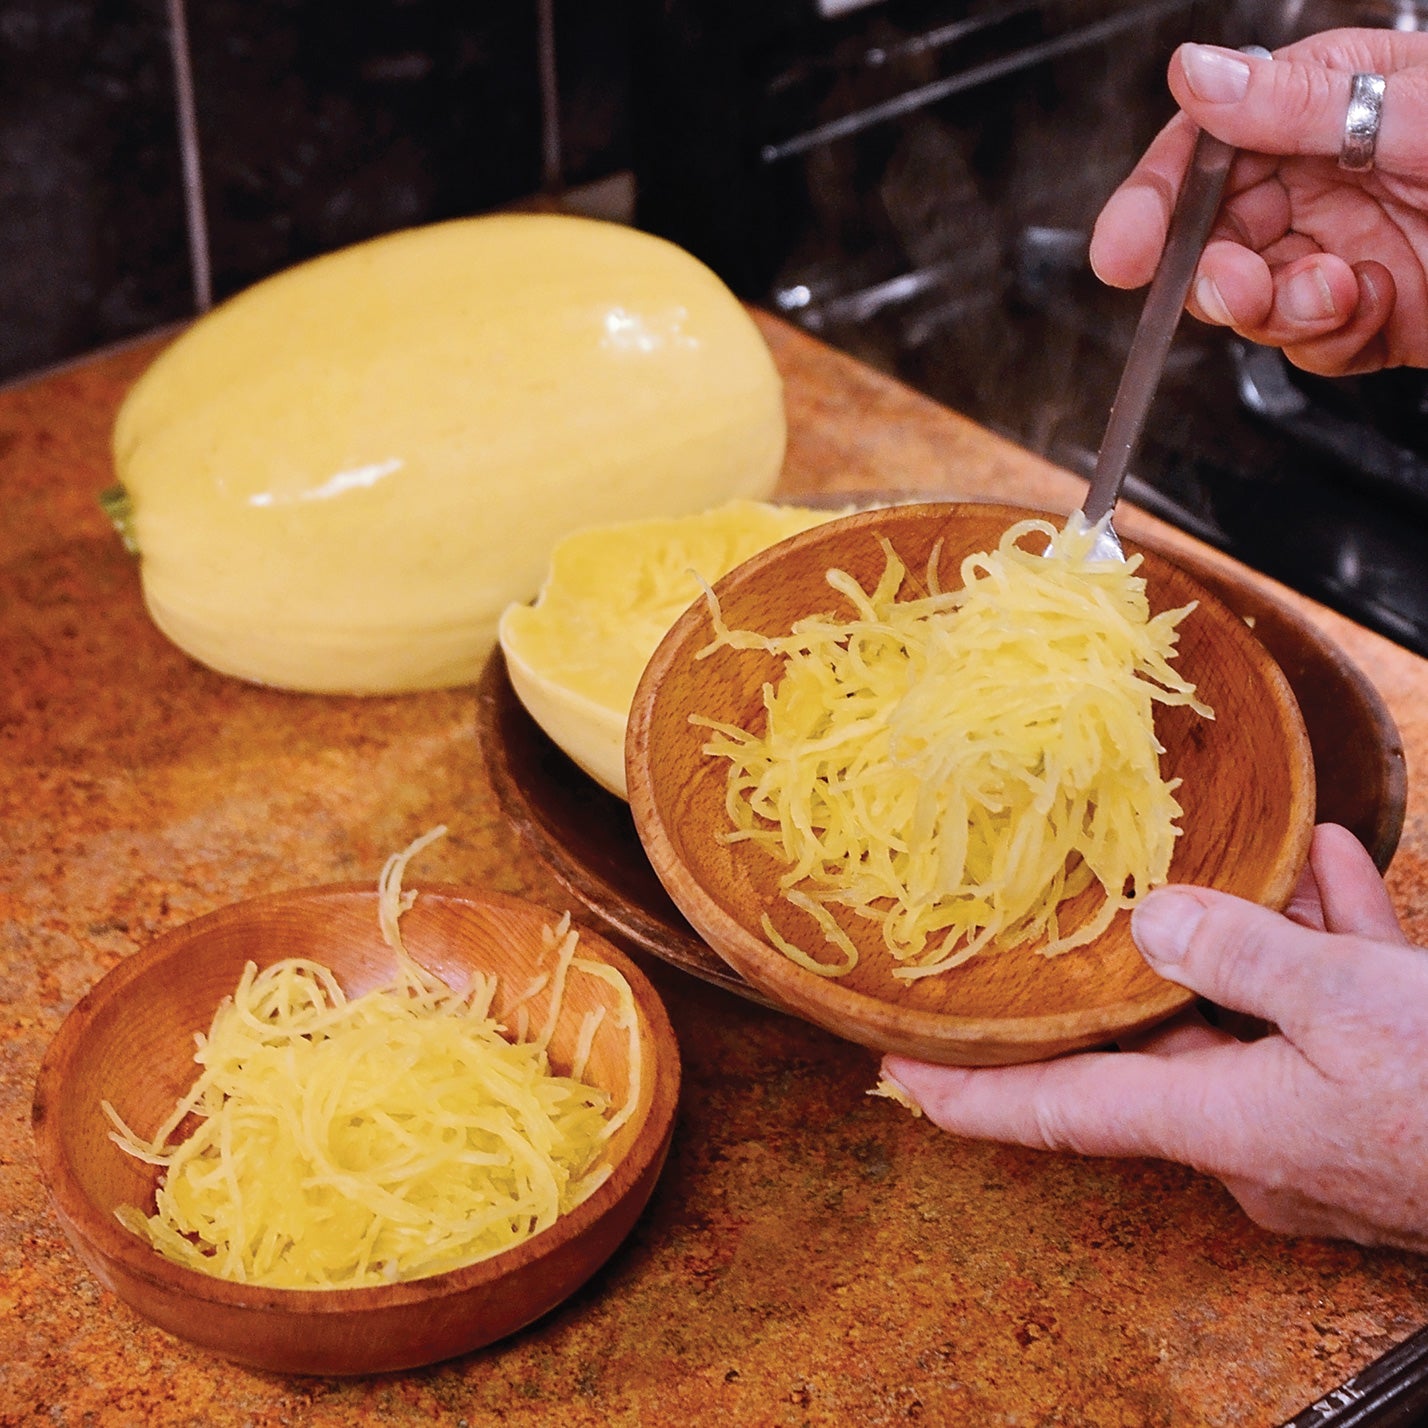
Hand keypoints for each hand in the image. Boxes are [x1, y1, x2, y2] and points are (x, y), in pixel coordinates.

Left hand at [880, 825, 1427, 1250]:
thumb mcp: (1358, 1010)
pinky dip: (1318, 944)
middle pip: (1151, 1049)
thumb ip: (1246, 956)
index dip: (967, 1097)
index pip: (1058, 1115)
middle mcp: (1256, 1136)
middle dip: (1115, 980)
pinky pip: (1324, 1011)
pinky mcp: (1380, 1098)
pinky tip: (1331, 869)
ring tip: (1223, 861)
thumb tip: (1153, 922)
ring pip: (1245, 1015)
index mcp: (1224, 1124)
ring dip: (1234, 940)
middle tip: (1057, 923)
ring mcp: (1319, 1122)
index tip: (893, 1075)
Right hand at [1088, 31, 1427, 375]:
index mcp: (1326, 107)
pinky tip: (1368, 305)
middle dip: (1212, 272)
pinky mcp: (1370, 317)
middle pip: (1215, 238)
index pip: (1208, 151)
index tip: (1121, 251)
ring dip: (1275, 308)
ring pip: (1254, 300)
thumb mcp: (1412, 105)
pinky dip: (1328, 336)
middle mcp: (1325, 182)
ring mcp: (1344, 252)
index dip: (1156, 202)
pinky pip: (1310, 344)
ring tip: (1326, 292)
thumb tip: (1198, 74)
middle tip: (1233, 285)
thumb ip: (1296, 102)